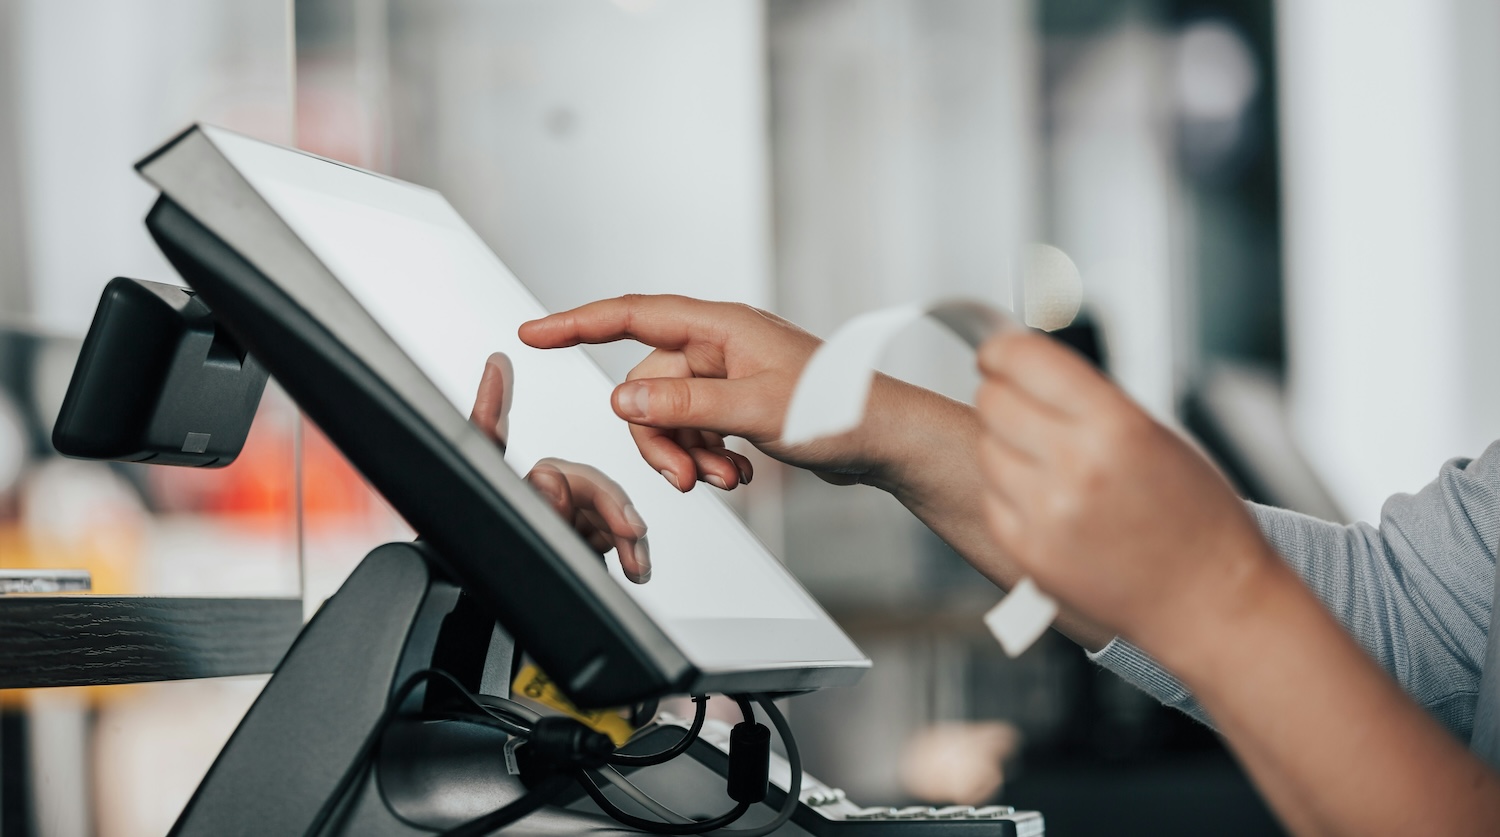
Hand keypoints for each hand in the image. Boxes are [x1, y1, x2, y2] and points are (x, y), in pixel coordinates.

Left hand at [470, 352, 651, 582]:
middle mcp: (529, 502)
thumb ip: (528, 499)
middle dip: (609, 504)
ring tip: (635, 560)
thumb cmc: (498, 595)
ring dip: (626, 534)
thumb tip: (539, 448)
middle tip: (628, 530)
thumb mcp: (514, 540)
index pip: (493, 439)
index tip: (495, 366)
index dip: (491, 402)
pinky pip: (610, 539)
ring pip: (601, 511)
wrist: (497, 649)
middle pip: (580, 481)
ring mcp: (556, 525)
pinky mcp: (579, 548)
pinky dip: (628, 552)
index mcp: (503, 494)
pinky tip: (634, 567)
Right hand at [519, 295, 889, 491]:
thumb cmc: (840, 410)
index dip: (577, 323)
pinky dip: (706, 457)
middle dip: (659, 437)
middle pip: (648, 386)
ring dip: (686, 453)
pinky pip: (697, 430)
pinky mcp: (739, 405)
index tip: (534, 333)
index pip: (632, 316)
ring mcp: (729, 377)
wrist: (885, 440)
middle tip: (685, 476)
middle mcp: (720, 346)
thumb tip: (624, 402)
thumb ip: (686, 406)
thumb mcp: (754, 411)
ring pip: (671, 415)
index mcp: (721, 327)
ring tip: (723, 478)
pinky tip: (738, 475)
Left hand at [973, 330, 1277, 652]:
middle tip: (1021, 405)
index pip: (1025, 360)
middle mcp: (1076, 466)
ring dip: (1005, 444)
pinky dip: (1008, 491)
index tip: (995, 354)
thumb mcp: (1157, 436)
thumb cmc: (1197, 520)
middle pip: (994, 401)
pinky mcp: (1028, 551)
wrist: (1208, 602)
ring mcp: (1046, 512)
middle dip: (1002, 395)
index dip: (1001, 351)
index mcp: (1116, 426)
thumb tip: (1029, 369)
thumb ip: (1089, 402)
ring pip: (986, 447)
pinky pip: (992, 497)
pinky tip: (1046, 498)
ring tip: (1047, 460)